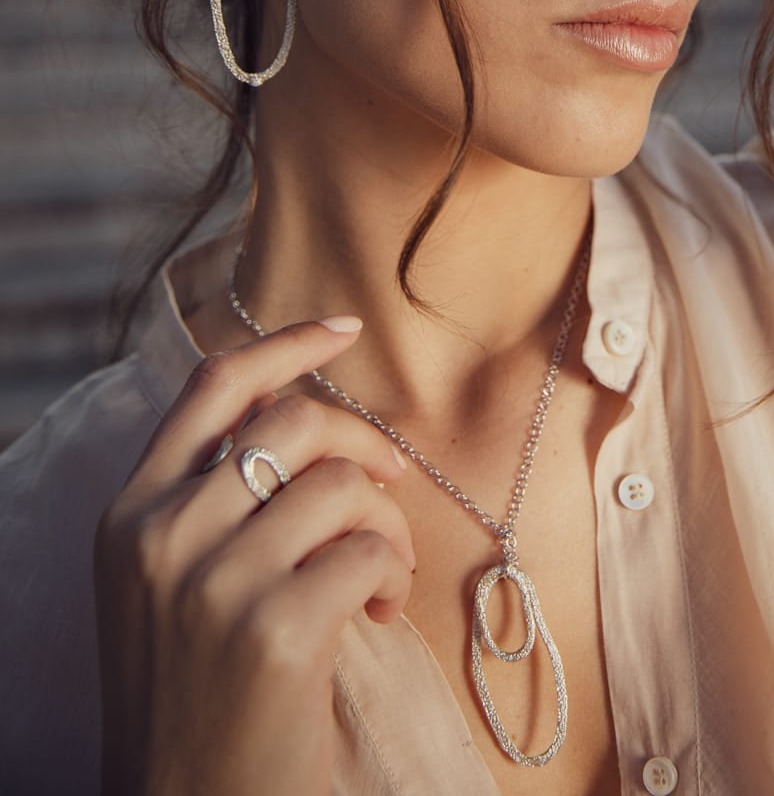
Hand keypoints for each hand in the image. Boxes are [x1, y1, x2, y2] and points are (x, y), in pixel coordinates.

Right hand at [93, 318, 415, 795]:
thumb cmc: (196, 695)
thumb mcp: (168, 582)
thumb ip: (211, 495)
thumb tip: (296, 405)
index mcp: (130, 513)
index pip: (213, 385)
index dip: (287, 344)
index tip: (346, 329)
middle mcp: (163, 535)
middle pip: (296, 422)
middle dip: (364, 443)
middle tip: (390, 489)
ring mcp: (216, 580)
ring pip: (342, 485)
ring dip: (385, 526)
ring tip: (380, 577)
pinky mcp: (276, 627)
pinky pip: (369, 552)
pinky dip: (393, 578)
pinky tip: (376, 618)